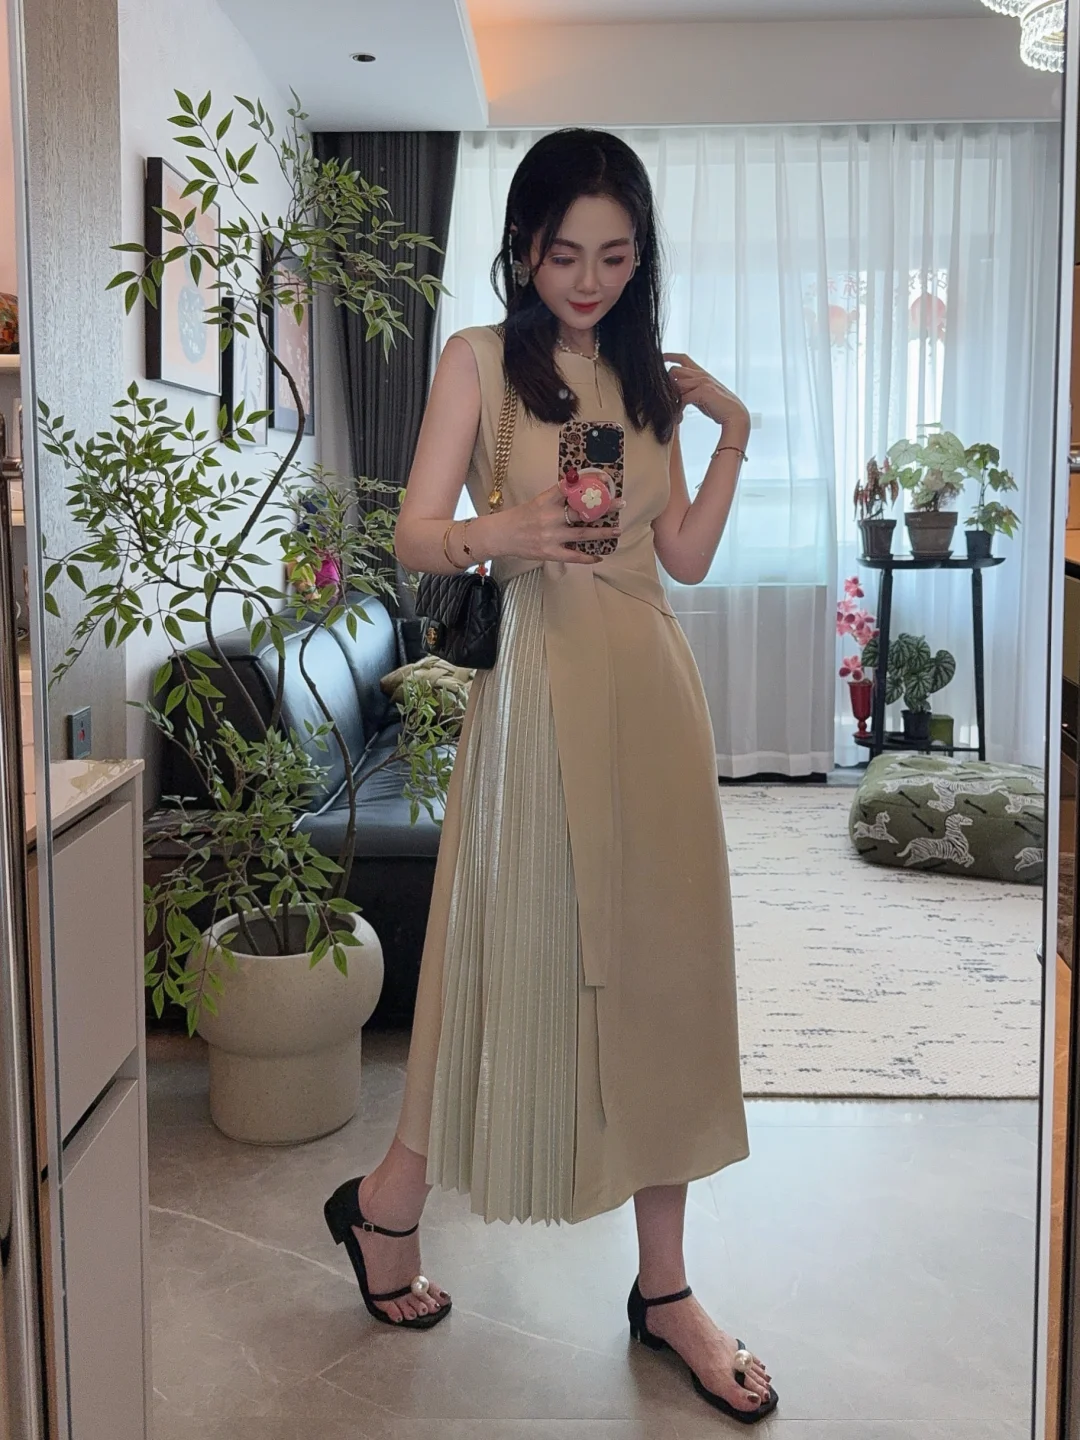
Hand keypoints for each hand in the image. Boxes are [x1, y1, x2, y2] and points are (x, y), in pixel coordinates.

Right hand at [490, 485, 623, 564]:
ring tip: (617, 531)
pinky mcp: (550, 552)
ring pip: (583, 534)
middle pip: (582, 511)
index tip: (604, 479)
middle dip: (603, 507)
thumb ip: (557, 498)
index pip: (570, 486)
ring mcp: (551, 536)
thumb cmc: (521, 516)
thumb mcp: (538, 501)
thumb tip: (579, 493)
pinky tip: (599, 557)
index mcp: (547, 500)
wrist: (502, 535)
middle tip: (620, 504)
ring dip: (602, 533)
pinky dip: (587, 557)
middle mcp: (550, 517)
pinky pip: (573, 556)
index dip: (589, 481)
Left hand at [664, 353, 749, 435]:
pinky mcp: (703, 391)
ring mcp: (702, 382)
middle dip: (667, 384)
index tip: (660, 358)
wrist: (735, 415)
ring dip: (672, 399)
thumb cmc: (719, 407)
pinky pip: (682, 398)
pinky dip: (678, 410)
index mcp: (701, 373)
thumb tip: (676, 393)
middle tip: (667, 400)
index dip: (669, 356)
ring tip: (675, 413)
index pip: (683, 358)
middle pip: (674, 371)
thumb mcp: (702, 395)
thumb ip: (690, 390)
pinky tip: (680, 418)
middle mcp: (701, 374)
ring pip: (676, 384)